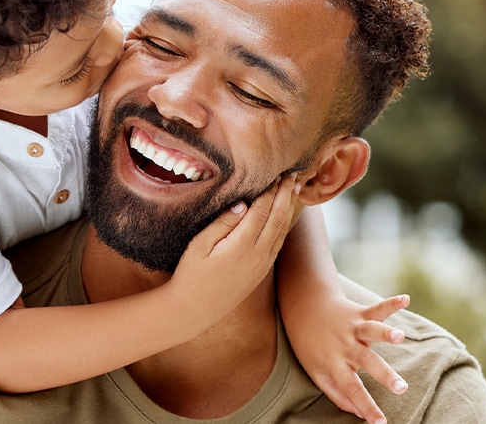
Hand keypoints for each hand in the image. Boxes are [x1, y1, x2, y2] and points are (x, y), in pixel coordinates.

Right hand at [167, 174, 298, 326]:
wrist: (195, 310)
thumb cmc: (191, 274)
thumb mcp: (199, 245)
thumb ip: (222, 223)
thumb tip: (243, 205)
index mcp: (241, 245)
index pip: (262, 211)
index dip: (270, 191)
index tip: (275, 174)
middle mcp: (258, 255)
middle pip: (278, 218)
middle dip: (286, 195)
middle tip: (292, 175)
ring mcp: (262, 265)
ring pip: (282, 231)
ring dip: (289, 208)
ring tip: (294, 190)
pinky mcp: (262, 272)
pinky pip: (278, 243)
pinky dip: (284, 225)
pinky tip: (284, 215)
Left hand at [289, 293, 410, 423]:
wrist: (303, 307)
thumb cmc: (310, 345)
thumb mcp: (316, 372)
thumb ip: (337, 394)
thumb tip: (359, 414)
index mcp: (335, 364)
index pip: (352, 390)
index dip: (366, 407)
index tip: (381, 423)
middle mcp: (346, 346)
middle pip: (367, 362)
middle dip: (385, 375)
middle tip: (401, 388)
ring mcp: (353, 328)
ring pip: (371, 331)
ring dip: (386, 333)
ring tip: (400, 336)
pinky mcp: (359, 313)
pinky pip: (376, 308)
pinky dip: (391, 304)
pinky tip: (405, 300)